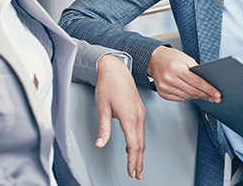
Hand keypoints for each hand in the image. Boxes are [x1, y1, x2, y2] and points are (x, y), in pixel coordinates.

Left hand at [94, 55, 145, 179]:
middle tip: (137, 174)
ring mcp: (140, 112)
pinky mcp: (139, 109)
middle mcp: (138, 115)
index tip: (131, 172)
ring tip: (137, 165)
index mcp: (129, 116)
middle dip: (139, 161)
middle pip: (141, 143)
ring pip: (142, 137)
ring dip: (140, 152)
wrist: (116, 68)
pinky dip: (139, 141)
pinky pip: (141, 129)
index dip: (133, 160)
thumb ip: (103, 128)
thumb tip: (100, 144)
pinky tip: (135, 146)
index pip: (134, 144)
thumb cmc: (109, 84)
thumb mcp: (102, 107)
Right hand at [147, 46, 220, 102]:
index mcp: (176, 69)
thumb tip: (208, 82)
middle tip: (215, 97)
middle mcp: (169, 79)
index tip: (217, 93)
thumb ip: (196, 70)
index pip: (197, 82)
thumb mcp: (185, 58)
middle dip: (206, 95)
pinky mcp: (162, 93)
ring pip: (187, 97)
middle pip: (192, 91)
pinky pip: (179, 99)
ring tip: (207, 97)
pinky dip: (188, 98)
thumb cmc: (170, 57)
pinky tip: (194, 95)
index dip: (209, 89)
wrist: (154, 59)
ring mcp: (165, 87)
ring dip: (198, 97)